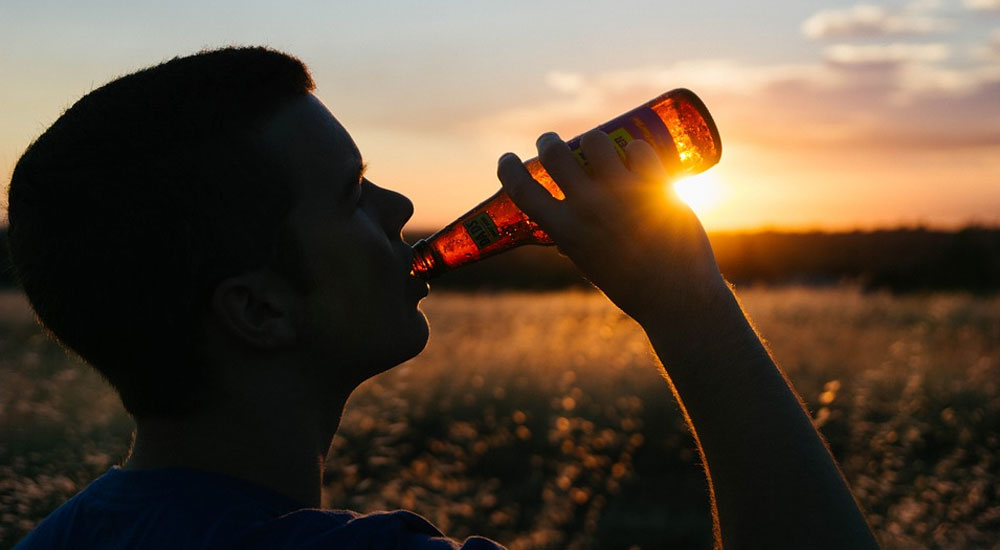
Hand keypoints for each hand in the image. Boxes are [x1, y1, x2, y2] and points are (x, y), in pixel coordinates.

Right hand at [497, 130, 727, 325]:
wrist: (677, 298)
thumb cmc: (631, 287)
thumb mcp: (590, 265)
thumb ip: (575, 244)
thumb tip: (562, 236)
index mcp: (565, 231)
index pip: (522, 189)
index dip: (508, 168)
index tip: (507, 159)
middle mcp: (589, 208)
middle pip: (555, 154)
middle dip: (548, 142)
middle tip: (551, 143)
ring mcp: (622, 194)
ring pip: (596, 142)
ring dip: (594, 141)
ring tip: (600, 149)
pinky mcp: (655, 187)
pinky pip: (638, 149)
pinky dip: (636, 149)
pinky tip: (637, 157)